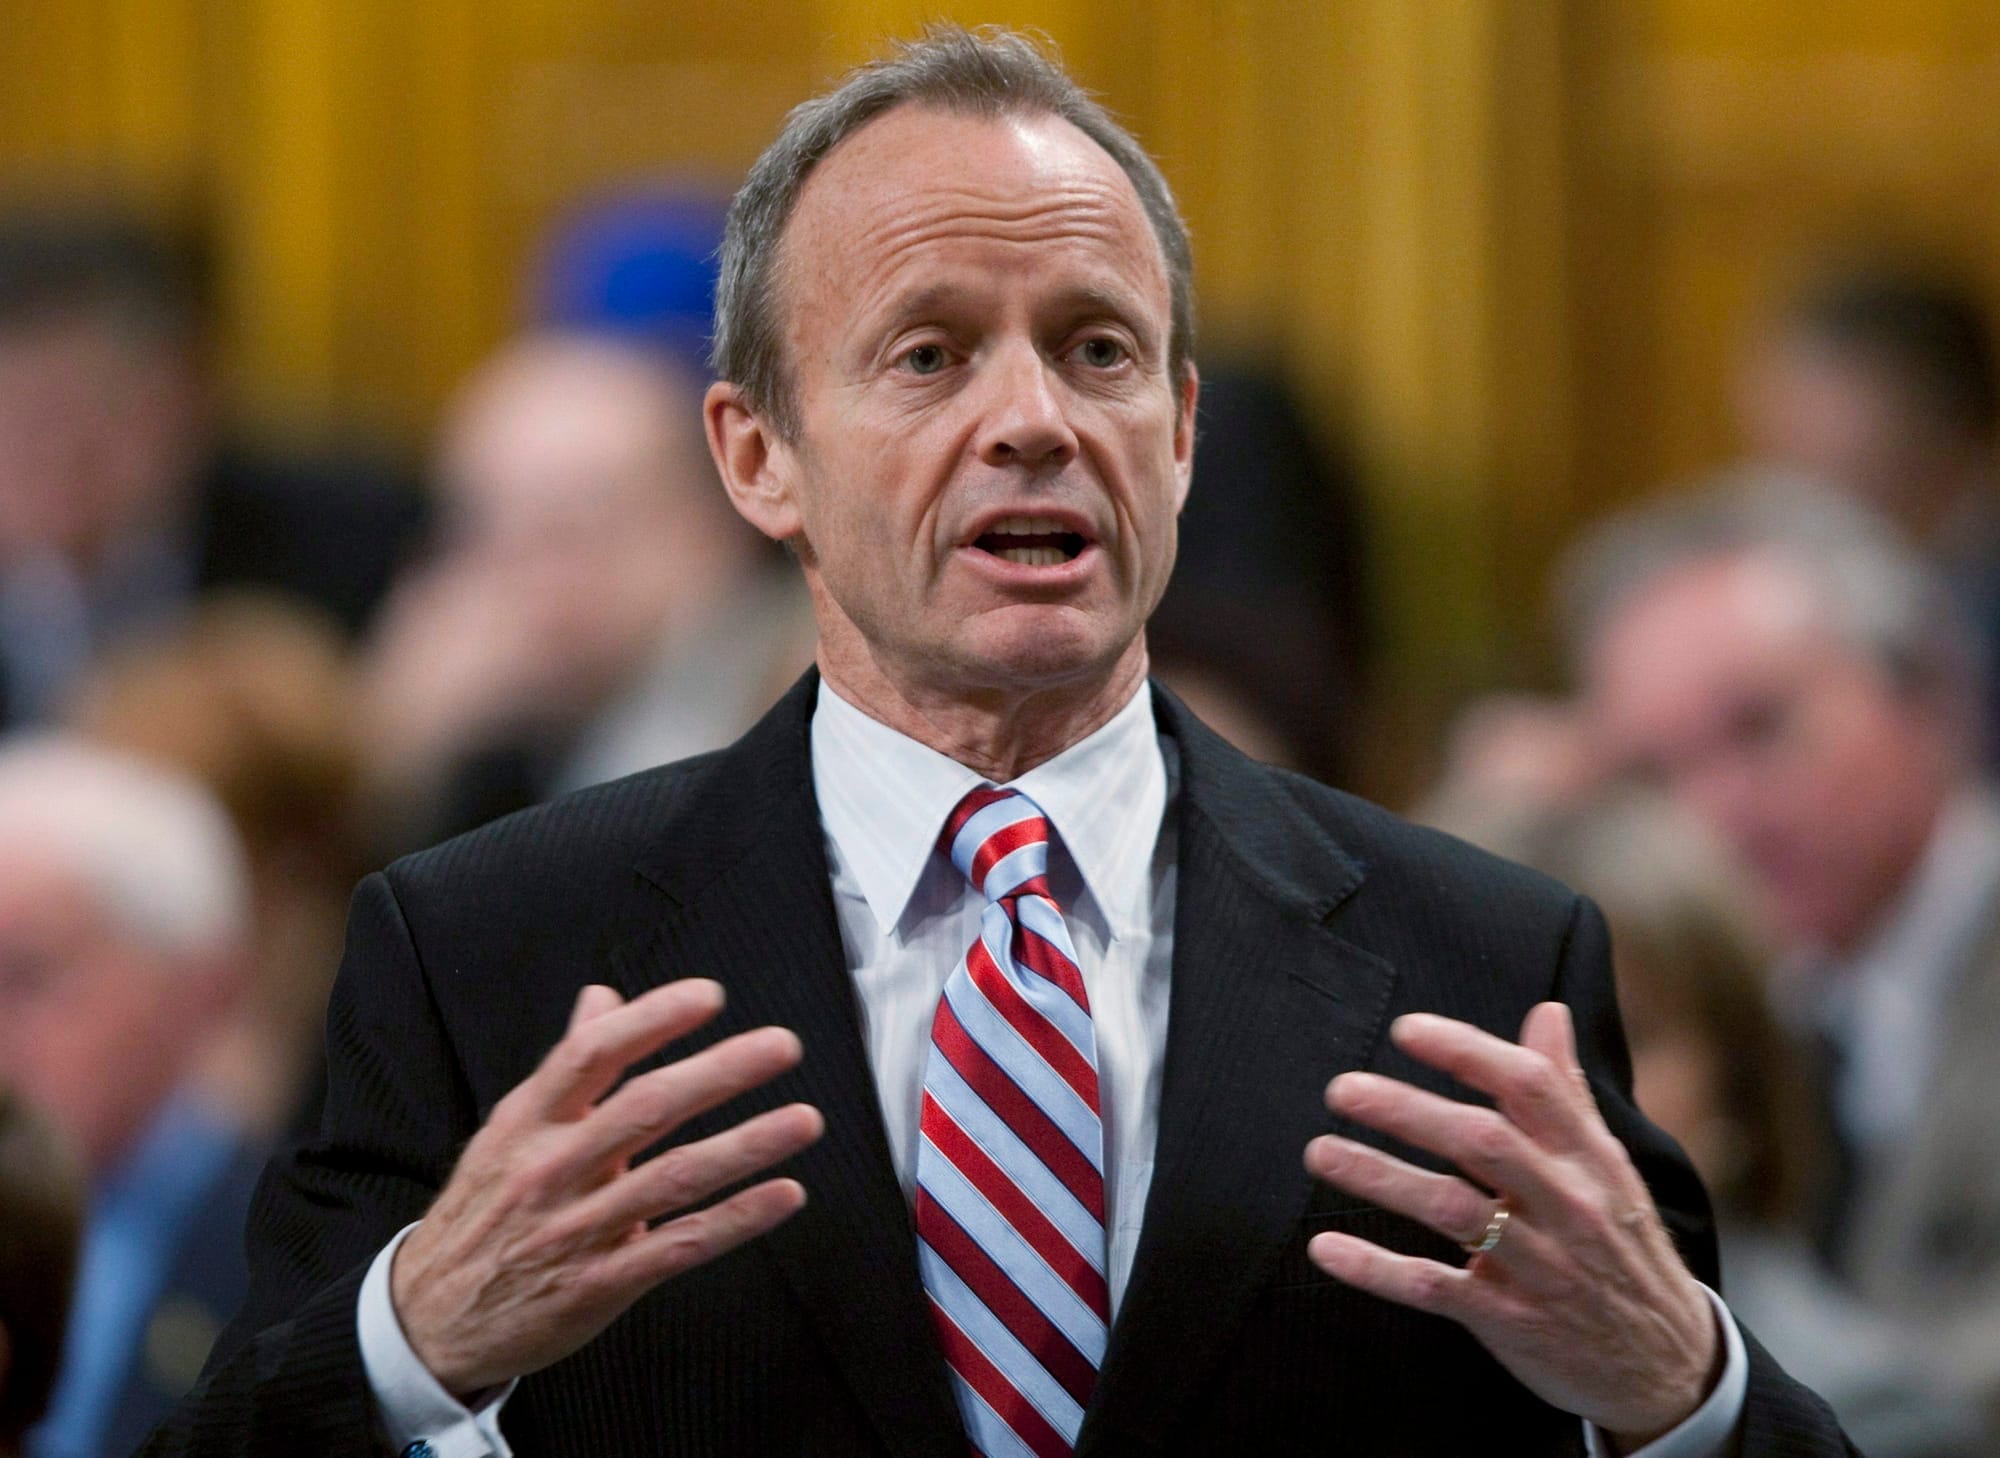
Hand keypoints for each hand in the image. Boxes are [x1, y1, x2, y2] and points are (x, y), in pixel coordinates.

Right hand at [391, 978, 823, 1395]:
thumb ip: (568, 1065)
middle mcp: (553, 1169)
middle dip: (720, 1073)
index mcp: (529, 1123)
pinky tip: (784, 1195)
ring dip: (746, 1145)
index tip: (708, 996)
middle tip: (782, 1046)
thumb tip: (602, 1000)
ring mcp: (577, 1230)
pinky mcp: (600, 1285)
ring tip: (804, 1118)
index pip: (591, 1054)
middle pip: (645, 1109)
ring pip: (673, 1178)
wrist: (426, 1320)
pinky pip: (679, 1246)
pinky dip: (737, 1220)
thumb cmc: (484, 1213)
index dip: (651, 1020)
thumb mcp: (510, 1131)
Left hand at [1302, 1002, 1718, 1449]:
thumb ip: (1566, 1091)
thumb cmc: (1622, 1243)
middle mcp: (1567, 1204)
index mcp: (1589, 1157)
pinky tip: (1325, 1247)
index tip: (1405, 1029)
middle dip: (1408, 1110)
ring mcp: (1540, 1265)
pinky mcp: (1511, 1320)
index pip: (1530, 1086)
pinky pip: (1435, 1288)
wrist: (1670, 1364)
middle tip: (1341, 1089)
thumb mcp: (1608, 1166)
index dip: (1467, 1050)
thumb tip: (1547, 1011)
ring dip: (1380, 1177)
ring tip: (1320, 1152)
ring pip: (1452, 1210)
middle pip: (1482, 1142)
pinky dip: (1377, 1268)